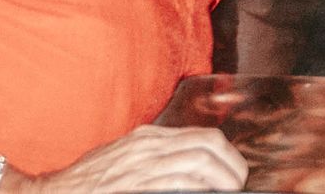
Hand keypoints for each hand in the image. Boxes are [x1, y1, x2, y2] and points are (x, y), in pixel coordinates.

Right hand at [16, 126, 247, 192]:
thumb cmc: (86, 184)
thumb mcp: (124, 162)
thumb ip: (155, 163)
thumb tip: (192, 176)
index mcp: (147, 138)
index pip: (201, 136)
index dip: (225, 154)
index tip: (233, 171)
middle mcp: (146, 145)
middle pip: (207, 143)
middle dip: (231, 163)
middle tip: (238, 183)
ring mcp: (139, 163)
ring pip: (198, 158)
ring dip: (222, 176)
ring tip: (230, 189)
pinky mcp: (133, 182)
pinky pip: (177, 178)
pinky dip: (198, 185)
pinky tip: (206, 193)